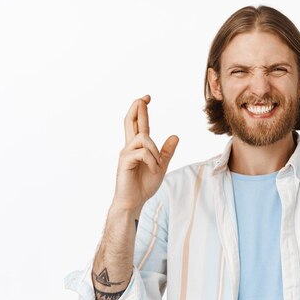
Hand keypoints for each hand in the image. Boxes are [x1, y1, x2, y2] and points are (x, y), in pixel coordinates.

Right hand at [112, 95, 178, 212]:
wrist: (134, 201)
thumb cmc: (144, 185)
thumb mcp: (161, 166)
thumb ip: (166, 152)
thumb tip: (175, 136)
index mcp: (138, 147)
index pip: (139, 124)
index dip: (141, 110)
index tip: (146, 98)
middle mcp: (130, 147)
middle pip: (130, 121)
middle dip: (137, 108)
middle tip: (144, 98)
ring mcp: (126, 153)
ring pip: (144, 138)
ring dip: (155, 151)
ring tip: (157, 165)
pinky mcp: (125, 161)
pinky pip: (143, 152)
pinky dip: (152, 161)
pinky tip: (154, 169)